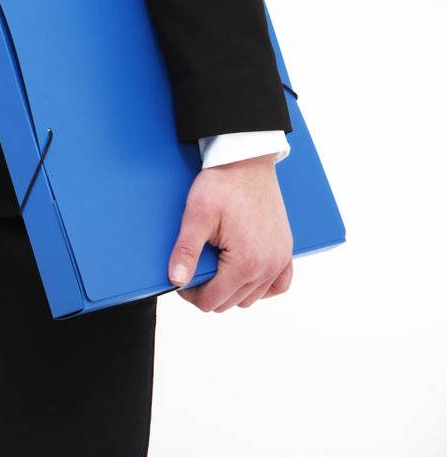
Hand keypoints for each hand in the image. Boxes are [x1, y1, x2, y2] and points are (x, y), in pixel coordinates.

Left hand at [167, 155, 293, 311]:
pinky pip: (280, 284)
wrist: (246, 159)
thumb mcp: (197, 214)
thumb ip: (185, 250)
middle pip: (232, 301)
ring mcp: (280, 259)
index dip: (191, 294)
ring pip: (252, 297)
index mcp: (245, 263)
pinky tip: (246, 275)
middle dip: (209, 292)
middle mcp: (267, 266)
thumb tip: (176, 280)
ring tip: (215, 268)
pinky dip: (263, 286)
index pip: (213, 300)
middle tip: (193, 270)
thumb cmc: (222, 183)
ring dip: (232, 289)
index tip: (180, 279)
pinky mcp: (286, 250)